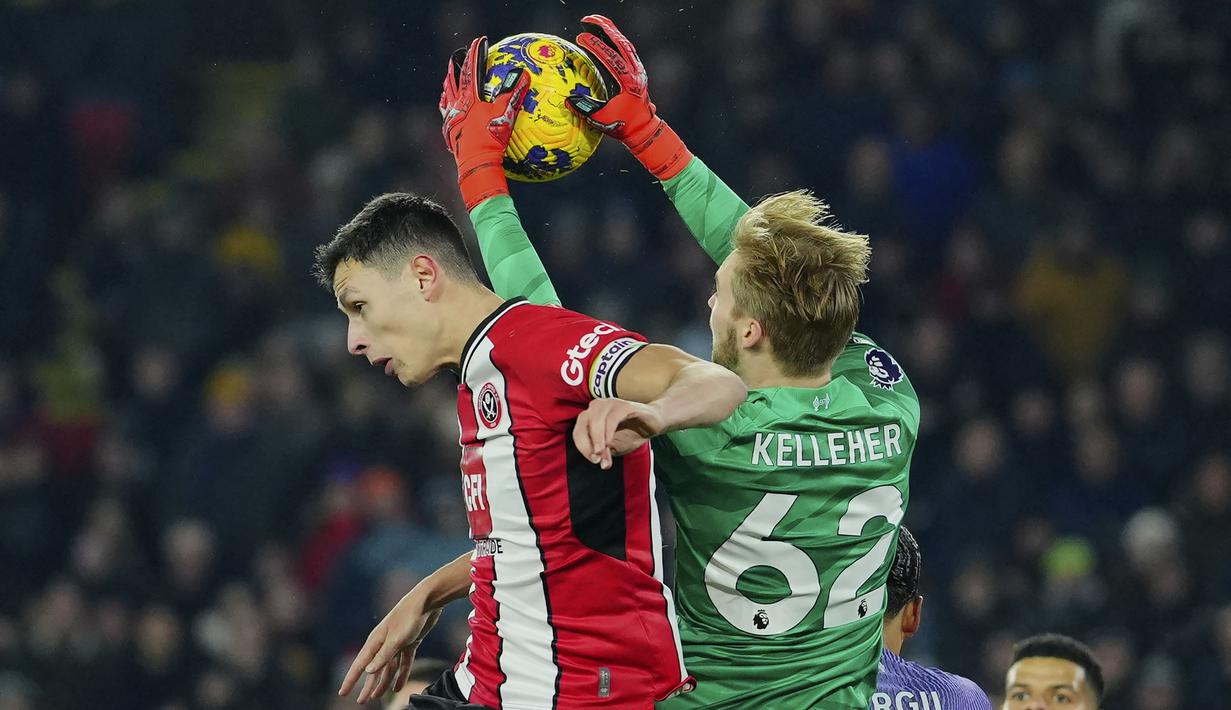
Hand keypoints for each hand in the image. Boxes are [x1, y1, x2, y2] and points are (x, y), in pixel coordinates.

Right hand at [338, 595, 443, 703]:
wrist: (427, 600)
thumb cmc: (409, 617)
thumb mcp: (397, 639)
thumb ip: (383, 655)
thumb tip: (368, 671)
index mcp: (376, 641)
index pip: (360, 664)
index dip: (351, 680)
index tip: (343, 693)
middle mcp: (384, 643)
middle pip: (373, 669)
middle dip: (367, 686)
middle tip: (361, 702)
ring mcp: (397, 643)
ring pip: (388, 668)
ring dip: (383, 683)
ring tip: (377, 697)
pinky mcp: (410, 642)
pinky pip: (403, 663)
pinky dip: (401, 675)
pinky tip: (399, 687)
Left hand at [439, 36, 530, 209]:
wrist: (476, 163)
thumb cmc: (492, 138)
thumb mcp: (506, 114)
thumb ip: (513, 93)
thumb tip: (523, 74)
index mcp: (469, 98)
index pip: (472, 69)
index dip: (476, 54)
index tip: (479, 41)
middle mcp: (456, 106)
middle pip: (454, 80)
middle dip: (456, 66)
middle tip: (456, 56)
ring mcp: (451, 120)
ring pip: (447, 97)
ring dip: (448, 86)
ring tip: (448, 80)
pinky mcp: (450, 133)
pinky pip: (446, 115)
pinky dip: (447, 107)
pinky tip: (449, 110)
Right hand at [567, 14, 691, 178]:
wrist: (643, 130)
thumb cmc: (622, 127)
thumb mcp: (601, 119)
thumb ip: (585, 109)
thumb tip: (567, 100)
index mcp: (629, 83)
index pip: (612, 58)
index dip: (596, 46)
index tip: (581, 37)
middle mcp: (636, 72)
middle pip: (622, 43)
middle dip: (605, 28)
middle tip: (587, 19)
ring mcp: (638, 70)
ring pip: (625, 44)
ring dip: (610, 32)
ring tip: (594, 22)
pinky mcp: (637, 71)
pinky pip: (626, 51)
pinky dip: (614, 41)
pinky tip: (603, 36)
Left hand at [573, 398, 664, 469]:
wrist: (654, 423)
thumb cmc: (631, 434)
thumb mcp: (614, 447)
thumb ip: (604, 452)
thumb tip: (599, 462)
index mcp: (591, 417)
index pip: (578, 431)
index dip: (582, 447)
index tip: (594, 461)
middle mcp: (597, 407)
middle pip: (582, 423)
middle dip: (587, 443)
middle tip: (596, 458)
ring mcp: (610, 403)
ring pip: (595, 419)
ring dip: (597, 438)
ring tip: (601, 452)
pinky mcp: (624, 405)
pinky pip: (612, 417)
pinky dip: (608, 431)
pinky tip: (610, 442)